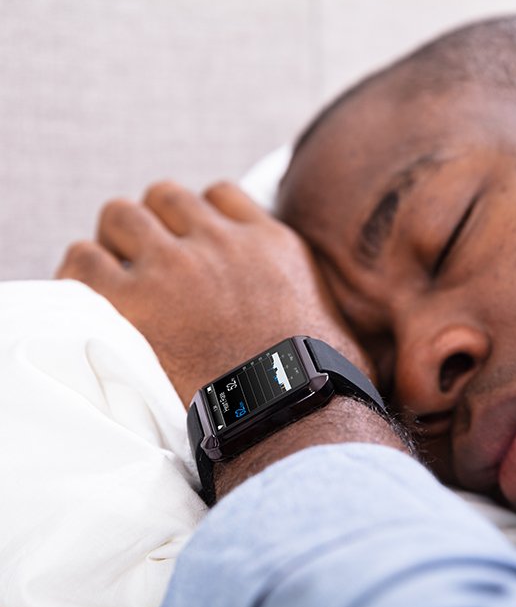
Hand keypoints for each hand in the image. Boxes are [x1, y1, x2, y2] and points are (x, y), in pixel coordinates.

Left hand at [57, 181, 373, 406]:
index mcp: (269, 243)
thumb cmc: (318, 381)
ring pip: (120, 214)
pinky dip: (82, 273)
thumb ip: (321, 305)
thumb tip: (343, 335)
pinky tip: (91, 300)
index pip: (218, 194)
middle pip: (164, 196)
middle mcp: (220, 243)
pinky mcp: (133, 301)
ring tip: (117, 278)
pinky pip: (83, 259)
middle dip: (154, 223)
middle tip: (150, 261)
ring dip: (115, 241)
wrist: (289, 412)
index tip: (193, 242)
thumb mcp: (337, 324)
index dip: (198, 216)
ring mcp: (174, 266)